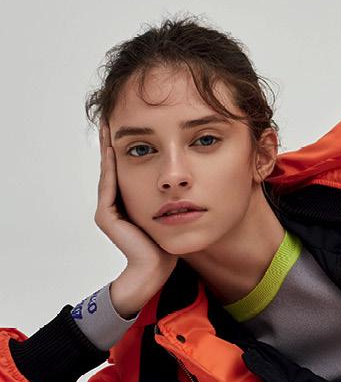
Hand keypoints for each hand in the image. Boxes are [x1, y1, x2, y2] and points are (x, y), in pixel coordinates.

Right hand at [96, 121, 176, 296]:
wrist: (158, 267)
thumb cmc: (170, 241)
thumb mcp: (174, 209)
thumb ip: (174, 192)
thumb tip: (191, 174)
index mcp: (132, 198)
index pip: (129, 165)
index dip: (130, 144)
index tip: (133, 121)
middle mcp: (117, 202)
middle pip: (114, 164)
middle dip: (114, 140)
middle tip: (113, 114)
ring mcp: (109, 209)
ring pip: (109, 171)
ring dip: (108, 148)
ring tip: (109, 125)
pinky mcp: (107, 216)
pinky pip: (108, 186)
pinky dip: (110, 167)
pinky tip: (113, 150)